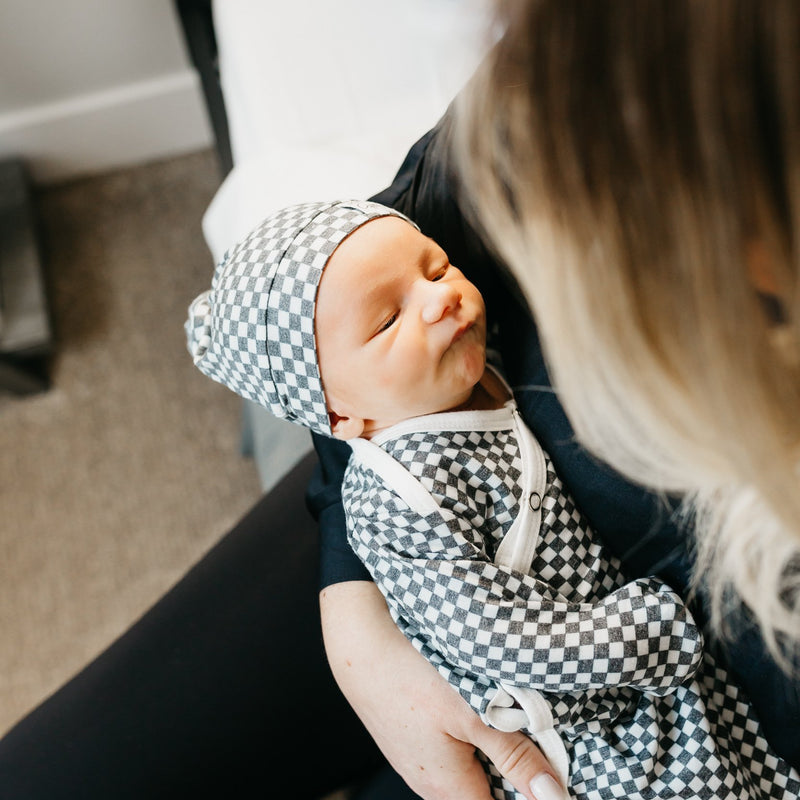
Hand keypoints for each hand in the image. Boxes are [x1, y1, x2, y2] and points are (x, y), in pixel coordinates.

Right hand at [320, 581, 564, 799]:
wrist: (360, 640)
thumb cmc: (412, 675)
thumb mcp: (475, 712)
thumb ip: (516, 756)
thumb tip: (554, 795)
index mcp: (451, 791)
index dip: (534, 794)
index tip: (557, 774)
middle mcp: (432, 786)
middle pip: (490, 793)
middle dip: (519, 771)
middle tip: (539, 734)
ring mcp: (419, 761)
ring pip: (473, 768)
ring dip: (496, 748)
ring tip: (508, 710)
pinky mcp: (413, 736)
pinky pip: (454, 748)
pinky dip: (474, 731)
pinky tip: (479, 701)